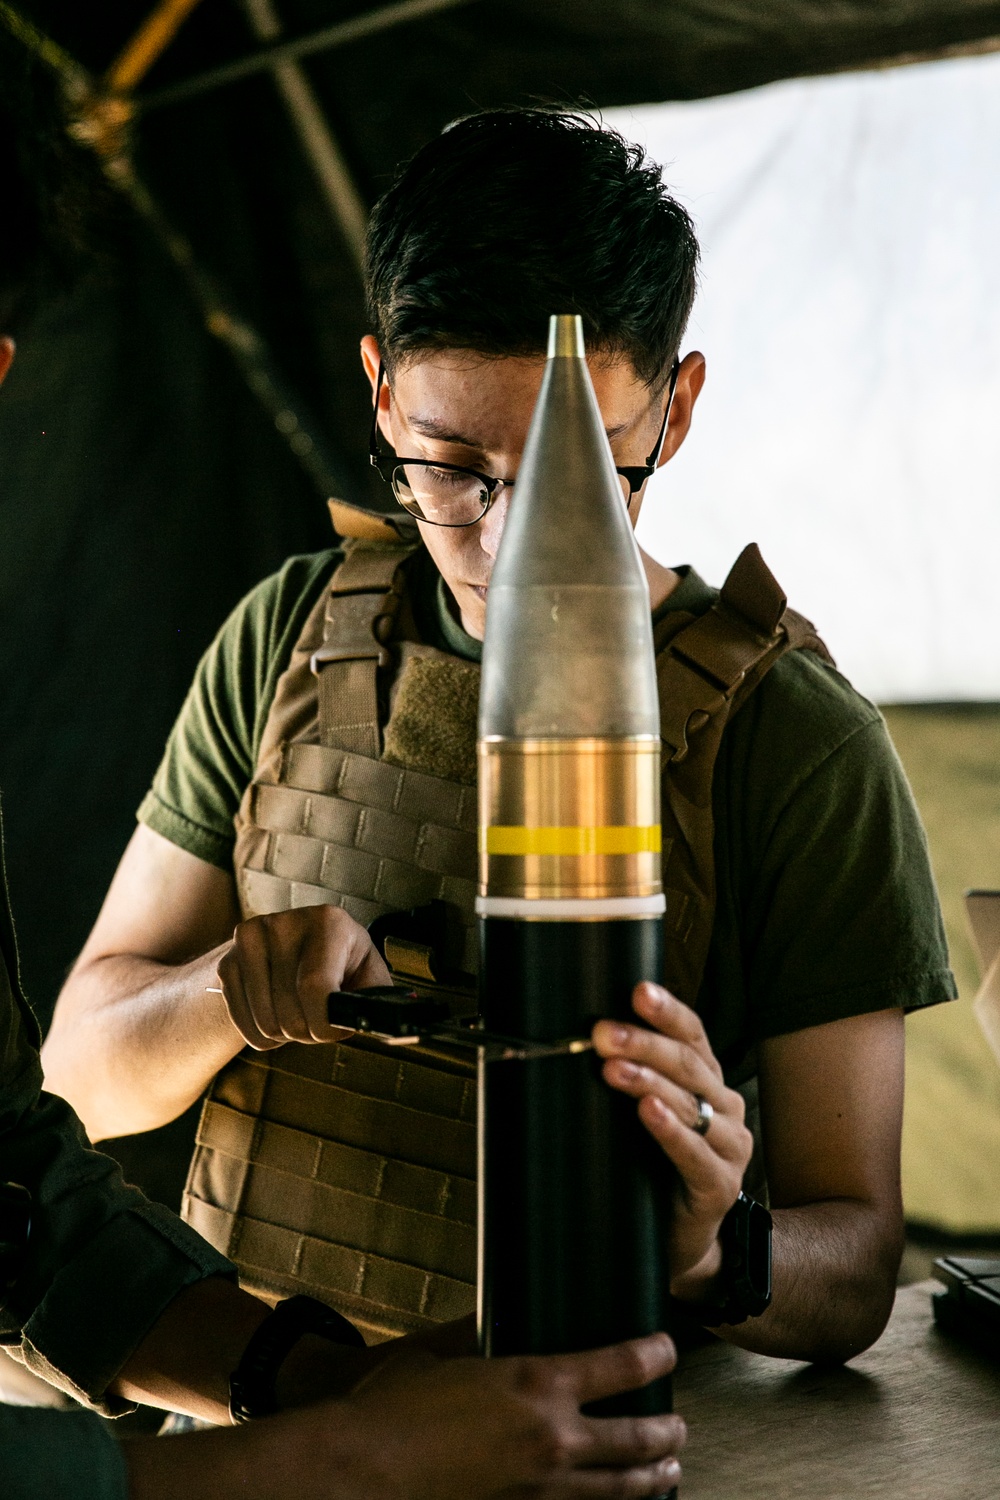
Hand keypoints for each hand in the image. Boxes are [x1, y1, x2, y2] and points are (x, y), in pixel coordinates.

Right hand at [217, 905, 390, 1049]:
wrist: (295, 947)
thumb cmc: (345, 967)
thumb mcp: (369, 975)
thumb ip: (379, 999)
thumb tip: (388, 1024)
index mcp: (328, 922)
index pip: (315, 989)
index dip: (324, 1024)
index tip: (332, 1030)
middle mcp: (284, 924)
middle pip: (290, 1014)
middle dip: (308, 1032)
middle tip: (319, 1023)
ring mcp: (250, 941)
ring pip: (266, 1024)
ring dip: (287, 1036)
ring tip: (301, 1016)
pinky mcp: (227, 962)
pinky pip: (244, 1026)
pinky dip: (263, 1036)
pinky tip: (278, 1015)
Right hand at [341, 1333, 684, 1499]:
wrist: (361, 1470)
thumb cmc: (392, 1407)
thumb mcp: (441, 1356)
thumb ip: (476, 1339)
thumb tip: (491, 1319)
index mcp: (535, 1382)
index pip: (619, 1365)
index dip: (653, 1354)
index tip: (667, 1347)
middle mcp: (552, 1437)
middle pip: (634, 1437)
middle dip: (666, 1430)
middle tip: (679, 1426)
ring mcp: (541, 1488)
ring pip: (618, 1488)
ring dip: (651, 1478)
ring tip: (669, 1472)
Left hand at [593, 983, 752, 1296]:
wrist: (680, 1239)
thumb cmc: (655, 1167)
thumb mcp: (645, 1114)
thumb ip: (630, 1077)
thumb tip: (582, 1036)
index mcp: (708, 1080)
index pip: (692, 1034)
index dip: (667, 1011)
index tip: (638, 990)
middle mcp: (725, 1105)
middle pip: (687, 1063)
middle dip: (642, 1043)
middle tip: (602, 1033)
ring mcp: (729, 1147)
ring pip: (690, 1103)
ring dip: (648, 1081)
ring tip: (613, 1069)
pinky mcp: (719, 1185)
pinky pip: (694, 1152)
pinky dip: (670, 1129)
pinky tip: (648, 1112)